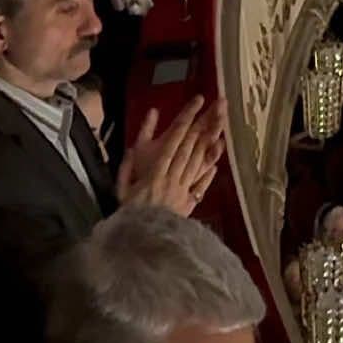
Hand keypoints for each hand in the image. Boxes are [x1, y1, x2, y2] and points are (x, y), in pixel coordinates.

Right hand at [116, 96, 226, 215]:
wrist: (139, 242)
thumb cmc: (127, 213)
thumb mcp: (121, 185)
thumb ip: (128, 162)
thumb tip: (134, 144)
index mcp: (156, 170)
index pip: (174, 138)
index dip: (187, 118)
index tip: (199, 100)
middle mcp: (173, 177)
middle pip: (191, 146)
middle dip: (206, 123)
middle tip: (220, 105)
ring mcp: (183, 191)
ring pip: (198, 163)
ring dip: (210, 143)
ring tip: (221, 127)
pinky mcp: (188, 205)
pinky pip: (200, 187)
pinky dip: (208, 175)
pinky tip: (215, 165)